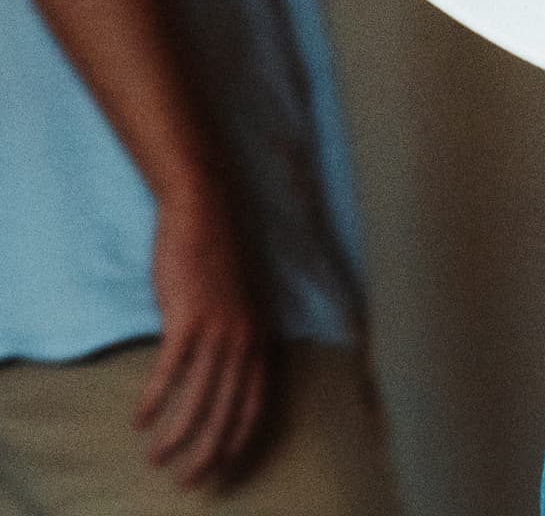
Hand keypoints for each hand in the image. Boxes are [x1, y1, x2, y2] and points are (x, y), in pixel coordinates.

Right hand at [137, 179, 270, 487]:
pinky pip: (169, 374)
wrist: (207, 207)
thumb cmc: (223, 251)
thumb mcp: (246, 298)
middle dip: (210, 453)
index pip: (257, 402)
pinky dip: (154, 401)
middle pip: (228, 411)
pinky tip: (139, 420)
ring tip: (156, 459)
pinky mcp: (188, 318)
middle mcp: (246, 337)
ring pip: (198, 400)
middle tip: (190, 481)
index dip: (240, 440)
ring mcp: (219, 328)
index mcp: (263, 334)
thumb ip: (242, 334)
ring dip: (176, 436)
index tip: (225, 468)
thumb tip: (230, 370)